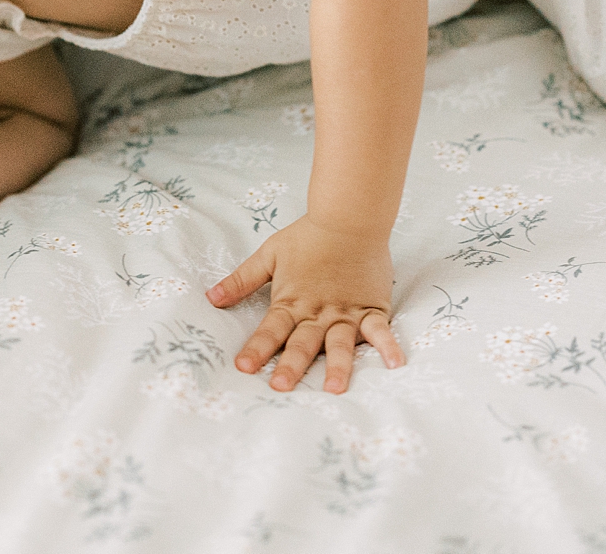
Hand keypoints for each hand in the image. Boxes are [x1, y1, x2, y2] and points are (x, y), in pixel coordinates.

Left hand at [206, 214, 405, 392]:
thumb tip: (210, 298)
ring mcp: (346, 312)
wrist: (348, 217)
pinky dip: (388, 346)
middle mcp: (318, 312)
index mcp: (291, 301)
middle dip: (291, 365)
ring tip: (333, 388)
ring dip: (336, 365)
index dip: (257, 348)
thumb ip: (241, 280)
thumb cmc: (307, 236)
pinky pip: (380, 330)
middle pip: (303, 342)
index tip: (244, 368)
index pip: (270, 330)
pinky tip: (395, 364)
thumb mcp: (269, 256)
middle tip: (281, 386)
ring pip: (340, 343)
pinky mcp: (371, 308)